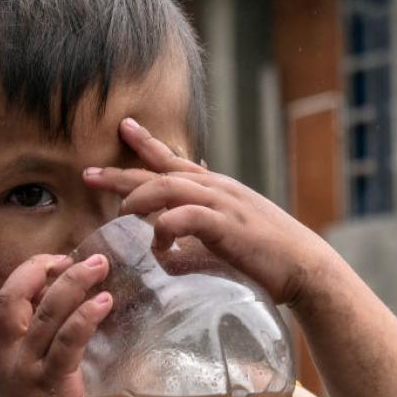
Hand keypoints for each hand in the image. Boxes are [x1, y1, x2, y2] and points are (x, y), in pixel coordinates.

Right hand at [0, 253, 112, 396]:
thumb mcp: (31, 379)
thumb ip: (43, 350)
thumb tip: (75, 317)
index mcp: (5, 352)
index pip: (4, 299)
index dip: (28, 273)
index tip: (57, 260)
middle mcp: (10, 356)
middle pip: (16, 296)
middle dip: (46, 268)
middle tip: (85, 256)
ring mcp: (29, 370)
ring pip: (46, 313)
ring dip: (73, 283)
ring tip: (100, 265)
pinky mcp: (52, 385)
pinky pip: (67, 343)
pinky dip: (85, 318)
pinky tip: (104, 302)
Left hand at [83, 117, 338, 307]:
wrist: (307, 267)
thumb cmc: (269, 258)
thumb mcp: (229, 237)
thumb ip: (199, 236)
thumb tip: (169, 246)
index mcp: (218, 189)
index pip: (175, 160)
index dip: (147, 144)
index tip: (123, 129)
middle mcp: (218, 189)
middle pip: (161, 172)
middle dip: (123, 173)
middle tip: (89, 173)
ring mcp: (224, 205)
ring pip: (169, 188)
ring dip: (140, 198)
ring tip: (121, 213)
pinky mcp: (227, 226)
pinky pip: (186, 217)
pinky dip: (166, 229)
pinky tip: (159, 245)